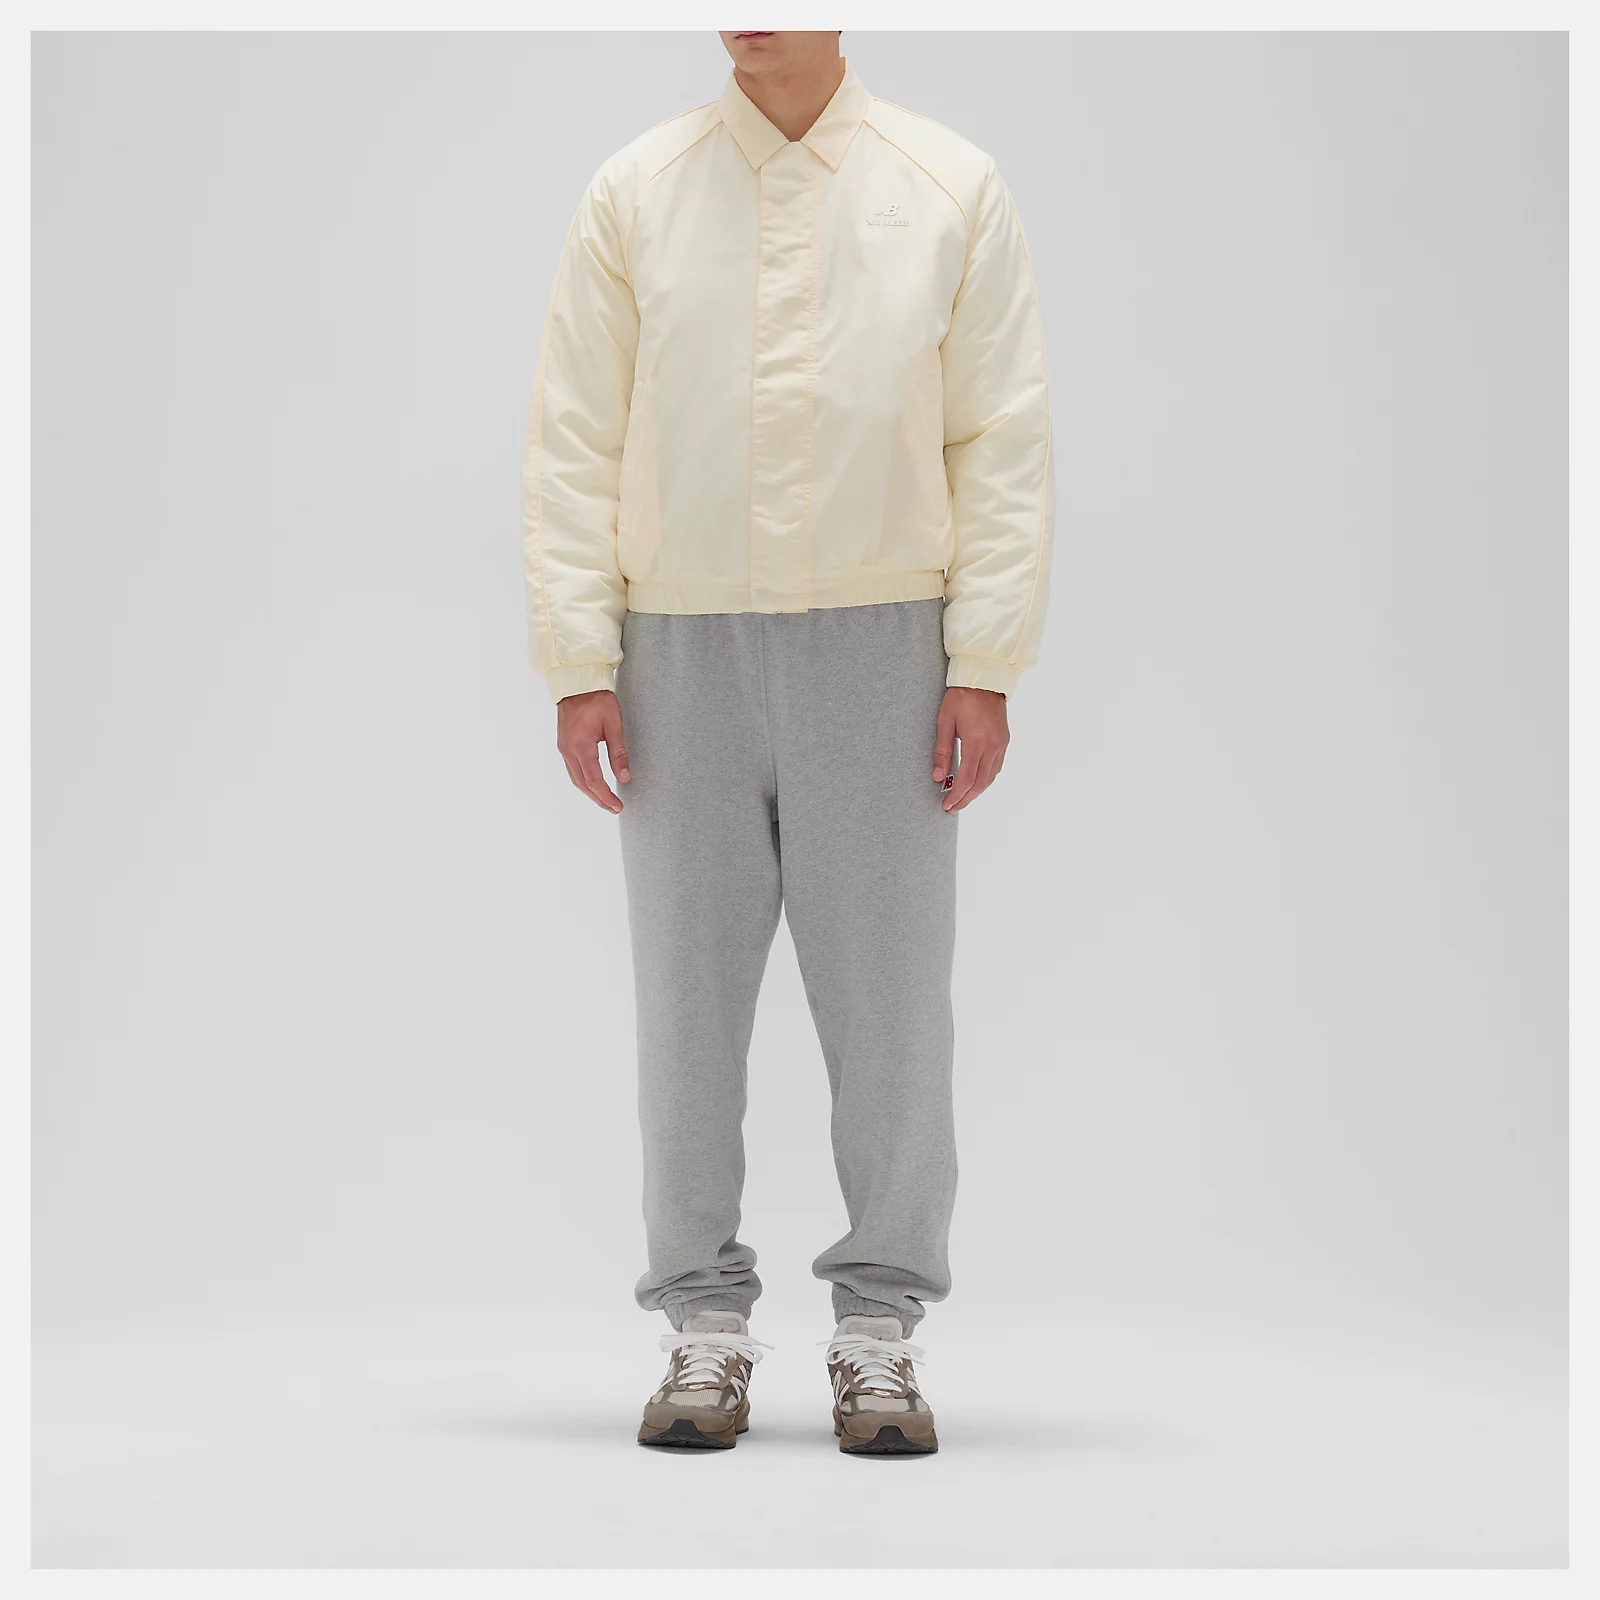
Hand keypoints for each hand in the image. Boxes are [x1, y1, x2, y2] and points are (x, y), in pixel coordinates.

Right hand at [556, 689, 629, 813]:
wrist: (577, 683)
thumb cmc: (597, 699)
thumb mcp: (613, 724)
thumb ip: (618, 753)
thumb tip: (624, 777)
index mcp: (581, 746)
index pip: (594, 781)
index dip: (606, 797)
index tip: (618, 807)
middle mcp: (568, 751)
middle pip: (583, 785)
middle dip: (598, 799)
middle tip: (614, 808)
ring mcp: (563, 748)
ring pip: (576, 779)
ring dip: (590, 792)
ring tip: (605, 800)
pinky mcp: (563, 744)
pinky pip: (572, 770)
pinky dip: (583, 781)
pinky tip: (592, 784)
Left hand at [932, 686, 1008, 812]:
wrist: (984, 678)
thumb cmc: (961, 697)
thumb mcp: (945, 722)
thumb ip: (942, 751)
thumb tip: (938, 777)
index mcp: (976, 742)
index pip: (966, 779)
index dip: (956, 796)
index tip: (947, 805)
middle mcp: (992, 746)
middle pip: (980, 783)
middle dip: (966, 798)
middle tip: (952, 808)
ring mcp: (1001, 744)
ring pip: (990, 777)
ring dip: (976, 791)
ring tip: (962, 798)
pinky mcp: (1004, 740)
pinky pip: (996, 767)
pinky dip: (985, 779)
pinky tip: (976, 782)